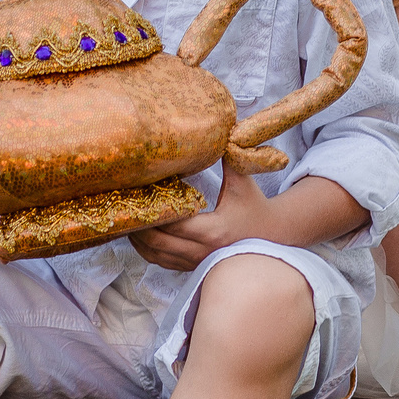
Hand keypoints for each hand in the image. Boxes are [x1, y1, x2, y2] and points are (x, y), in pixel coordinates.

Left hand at [129, 171, 274, 271]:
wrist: (272, 236)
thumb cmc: (256, 207)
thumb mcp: (242, 182)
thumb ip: (229, 158)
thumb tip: (218, 132)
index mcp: (213, 230)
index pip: (172, 223)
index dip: (153, 210)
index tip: (141, 194)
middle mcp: (202, 251)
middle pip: (157, 242)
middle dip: (138, 226)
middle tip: (126, 206)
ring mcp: (197, 262)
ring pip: (155, 255)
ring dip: (139, 240)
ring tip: (127, 220)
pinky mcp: (194, 267)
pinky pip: (162, 262)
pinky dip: (147, 250)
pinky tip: (140, 235)